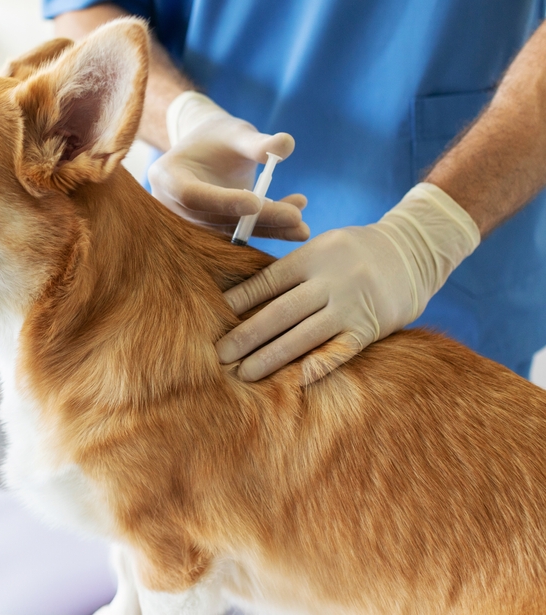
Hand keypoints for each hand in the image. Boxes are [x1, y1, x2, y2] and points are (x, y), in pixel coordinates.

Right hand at [149, 92, 308, 239]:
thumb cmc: (218, 137)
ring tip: (302, 225)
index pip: (193, 195)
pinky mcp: (211, 233)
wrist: (207, 150)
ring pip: (231, 232)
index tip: (258, 202)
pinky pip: (241, 235)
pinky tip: (297, 226)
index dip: (224, 201)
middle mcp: (173, 207)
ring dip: (268, 229)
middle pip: (216, 219)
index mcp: (168, 177)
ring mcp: (191, 224)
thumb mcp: (235, 133)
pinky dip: (269, 230)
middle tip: (294, 217)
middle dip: (257, 221)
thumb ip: (257, 142)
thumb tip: (286, 144)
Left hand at [216, 183, 480, 383]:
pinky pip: (339, 351)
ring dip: (272, 357)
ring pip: (304, 336)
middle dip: (247, 335)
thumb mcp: (322, 246)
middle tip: (219, 354)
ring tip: (245, 374)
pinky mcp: (370, 327)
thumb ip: (291, 270)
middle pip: (280, 312)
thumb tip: (244, 299)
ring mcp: (350, 305)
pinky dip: (317, 367)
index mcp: (312, 256)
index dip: (239, 301)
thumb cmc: (354, 252)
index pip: (268, 281)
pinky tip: (293, 381)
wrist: (415, 250)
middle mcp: (329, 280)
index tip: (213, 317)